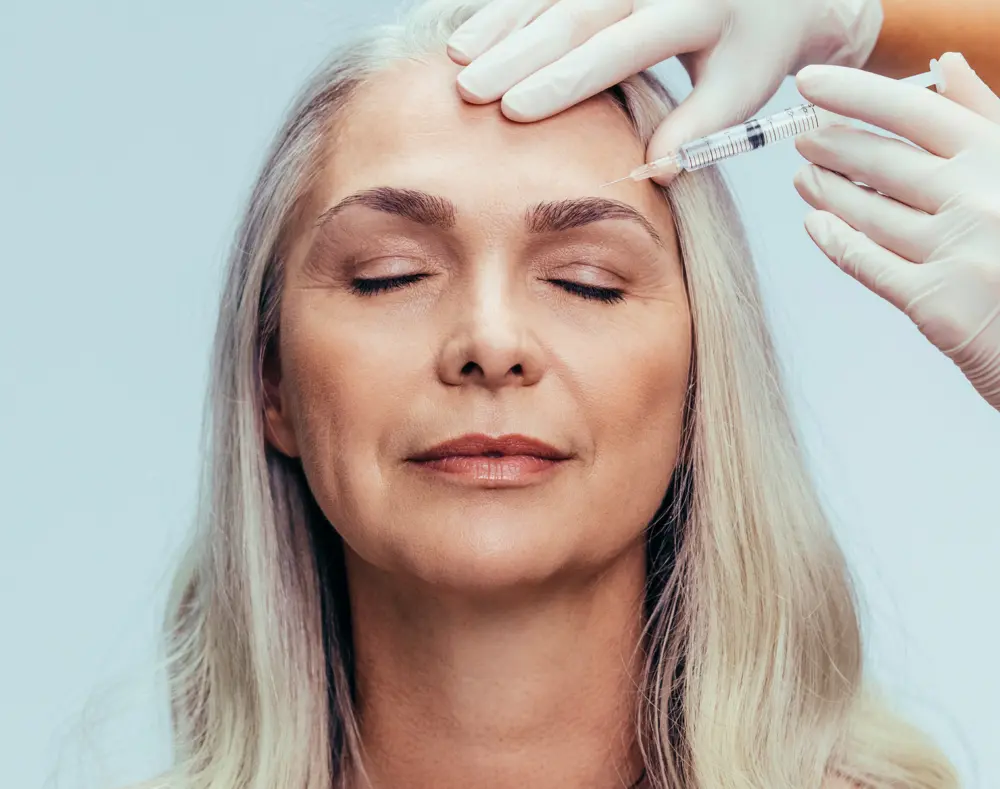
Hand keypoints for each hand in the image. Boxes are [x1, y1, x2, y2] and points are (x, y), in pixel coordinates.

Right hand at [445, 0, 881, 180]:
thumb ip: (697, 129)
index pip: (615, 49)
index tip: (514, 111)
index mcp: (689, 11)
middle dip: (514, 53)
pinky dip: (506, 9)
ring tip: (456, 60)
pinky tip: (470, 34)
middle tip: (468, 89)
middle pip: (573, 17)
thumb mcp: (739, 89)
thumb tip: (650, 172)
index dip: (561, 80)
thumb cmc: (749, 50)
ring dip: (500, 26)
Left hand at [794, 53, 999, 410]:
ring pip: (870, 213)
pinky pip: (868, 264)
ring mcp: (956, 251)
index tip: (813, 86)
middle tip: (804, 139)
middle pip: (883, 163)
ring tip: (805, 179)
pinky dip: (836, 242)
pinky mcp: (936, 302)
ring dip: (828, 192)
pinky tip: (816, 225)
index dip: (855, 94)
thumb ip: (987, 118)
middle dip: (833, 147)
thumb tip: (947, 67)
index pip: (914, 112)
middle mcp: (980, 198)